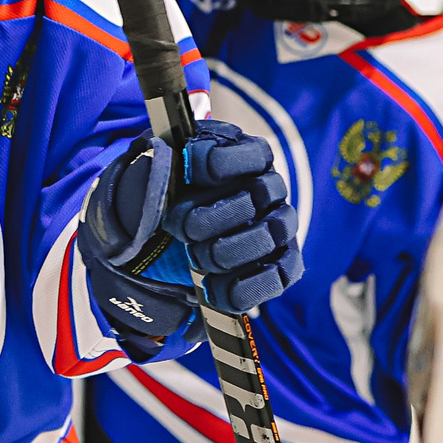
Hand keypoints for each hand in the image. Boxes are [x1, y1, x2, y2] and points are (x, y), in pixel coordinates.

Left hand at [77, 117, 301, 355]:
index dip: (220, 163)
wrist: (167, 236)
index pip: (251, 154)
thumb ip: (168, 161)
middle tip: (181, 229)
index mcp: (247, 156)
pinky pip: (277, 278)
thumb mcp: (160, 169)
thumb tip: (170, 163)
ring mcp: (279, 227)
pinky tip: (213, 288)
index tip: (189, 171)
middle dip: (212, 216)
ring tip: (195, 258)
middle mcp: (270, 189)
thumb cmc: (170, 194)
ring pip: (267, 238)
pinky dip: (244, 287)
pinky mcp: (281, 265)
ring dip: (225, 252)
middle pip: (257, 197)